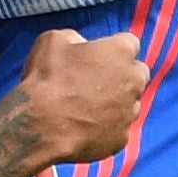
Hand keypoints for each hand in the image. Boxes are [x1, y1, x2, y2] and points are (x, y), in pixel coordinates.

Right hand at [11, 29, 147, 166]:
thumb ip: (76, 38)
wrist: (40, 127)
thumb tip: (82, 46)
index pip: (129, 43)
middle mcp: (133, 81)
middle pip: (137, 73)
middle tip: (95, 81)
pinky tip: (83, 126)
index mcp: (121, 51)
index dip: (112, 48)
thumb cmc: (46, 80)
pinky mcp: (122, 138)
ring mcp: (130, 112)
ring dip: (114, 102)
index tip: (97, 55)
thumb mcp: (53, 40)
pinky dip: (106, 127)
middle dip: (122, 74)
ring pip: (130, 103)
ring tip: (85, 107)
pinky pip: (118, 129)